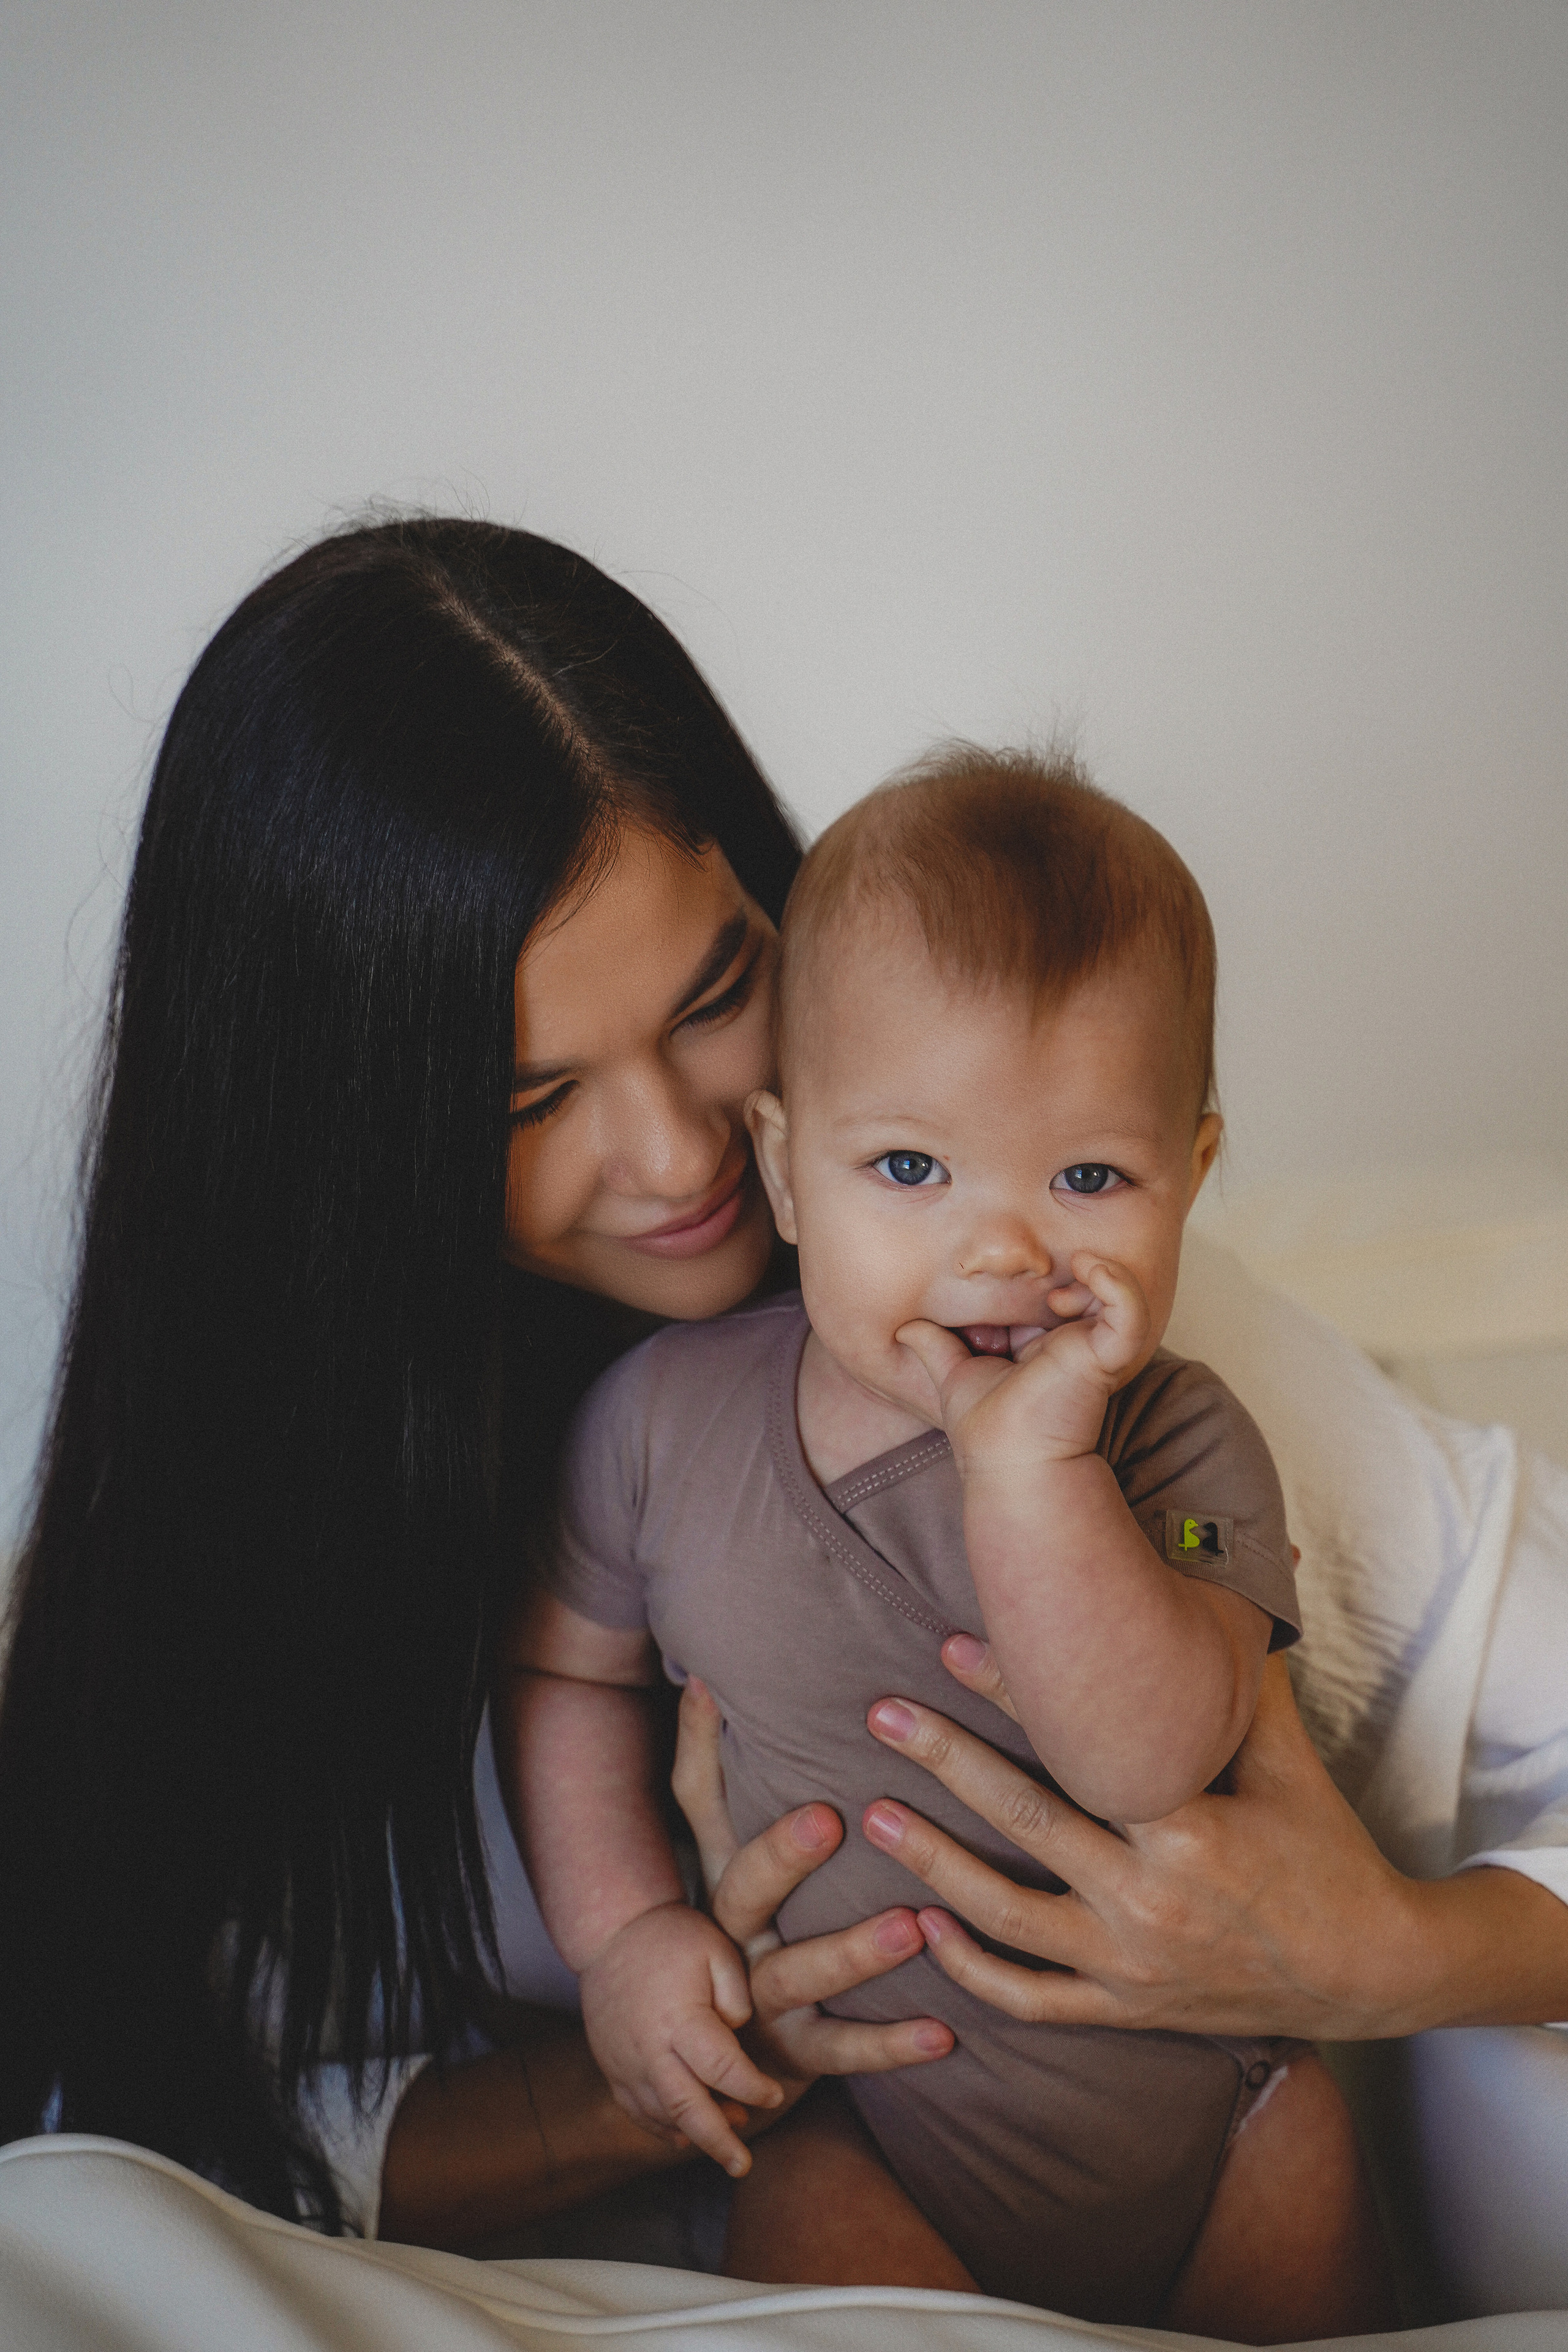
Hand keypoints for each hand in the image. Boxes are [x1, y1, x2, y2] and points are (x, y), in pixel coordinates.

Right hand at [576, 1899, 783, 2175]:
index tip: (774, 2092)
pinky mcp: (612, 2068)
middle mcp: (649, 2050)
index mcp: (679, 2020)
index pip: (722, 2069)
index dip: (752, 2087)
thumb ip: (737, 1994)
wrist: (612, 1932)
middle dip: (719, 2142)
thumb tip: (740, 2032)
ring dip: (695, 2134)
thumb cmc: (672, 1938)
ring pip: (661, 2116)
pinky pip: (637, 2110)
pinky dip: (662, 2127)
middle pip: (686, 2109)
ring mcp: (625, 2063)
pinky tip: (685, 2134)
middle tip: (743, 2166)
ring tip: (727, 2141)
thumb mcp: (716, 1949)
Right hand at [673, 1678, 954, 2091]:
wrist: (709, 2062)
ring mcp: (759, 2001)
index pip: (699, 1803)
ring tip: (912, 1925)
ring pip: (798, 1975)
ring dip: (852, 1952)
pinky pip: (843, 2052)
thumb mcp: (722, 1848)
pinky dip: (893, 2044)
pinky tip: (945, 2033)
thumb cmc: (744, 1923)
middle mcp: (729, 1934)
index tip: (716, 1690)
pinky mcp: (793, 2058)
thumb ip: (716, 1766)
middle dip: (782, 1856)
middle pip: (743, 1891)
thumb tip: (705, 1668)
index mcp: (717, 1872)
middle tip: (832, 1818)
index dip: (702, 1748)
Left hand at [863, 1653, 1435, 2040]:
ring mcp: (1131, 1967)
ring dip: (933, 1866)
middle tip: (881, 1715)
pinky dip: (972, 1973)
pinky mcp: (1126, 2011)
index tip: (951, 1646)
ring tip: (874, 1818)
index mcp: (1190, 1834)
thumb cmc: (1327, 1850)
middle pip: (1025, 1825)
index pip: (1080, 1754)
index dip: (1014, 1697)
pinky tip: (924, 1928)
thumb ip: (1243, 1673)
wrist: (1371, 1971)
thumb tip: (1235, 1572)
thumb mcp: (1288, 1758)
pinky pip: (1032, 2000)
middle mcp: (1150, 1905)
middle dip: (945, 1764)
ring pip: (1006, 1921)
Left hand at [896, 1254, 1150, 1469]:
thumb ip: (935, 1349)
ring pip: (1117, 1293)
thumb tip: (903, 1328)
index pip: (1046, 1295)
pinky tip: (1092, 1270)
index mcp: (1045, 1347)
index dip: (1027, 1282)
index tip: (998, 1284)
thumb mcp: (954, 1378)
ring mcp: (1095, 1349)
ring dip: (1096, 1273)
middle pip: (1082, 1288)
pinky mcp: (1108, 1356)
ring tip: (1063, 1283)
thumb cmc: (987, 1433)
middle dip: (1062, 1271)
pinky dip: (1118, 1284)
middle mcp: (1075, 1345)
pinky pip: (1130, 1310)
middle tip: (1030, 1279)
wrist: (1008, 1466)